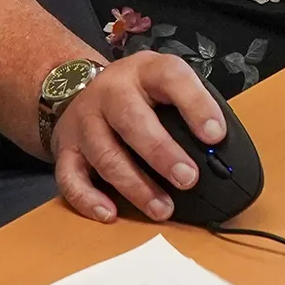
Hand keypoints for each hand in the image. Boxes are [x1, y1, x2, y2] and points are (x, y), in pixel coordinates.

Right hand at [48, 50, 223, 222]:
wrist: (78, 87)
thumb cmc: (137, 93)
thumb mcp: (164, 85)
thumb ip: (188, 108)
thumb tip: (219, 150)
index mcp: (144, 71)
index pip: (171, 78)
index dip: (195, 105)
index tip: (216, 135)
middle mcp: (111, 91)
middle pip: (131, 118)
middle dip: (161, 152)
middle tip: (188, 178)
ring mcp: (84, 120)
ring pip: (105, 153)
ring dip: (135, 185)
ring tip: (163, 208)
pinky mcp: (65, 148)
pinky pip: (70, 177)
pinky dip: (88, 199)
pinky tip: (110, 214)